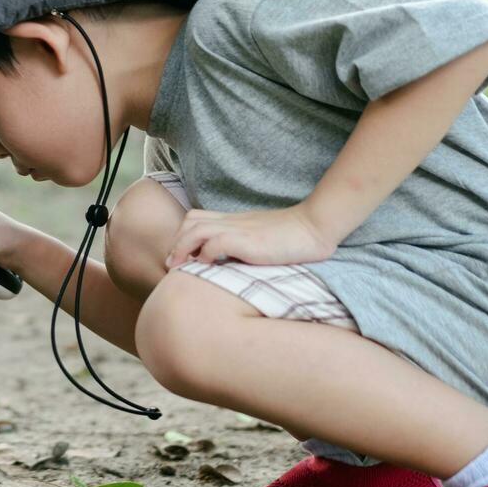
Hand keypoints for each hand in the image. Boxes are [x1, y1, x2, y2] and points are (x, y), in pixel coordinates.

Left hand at [163, 202, 335, 268]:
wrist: (314, 228)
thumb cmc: (293, 238)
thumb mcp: (261, 239)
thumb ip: (244, 245)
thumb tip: (228, 263)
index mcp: (234, 221)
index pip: (196, 218)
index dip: (183, 234)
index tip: (181, 257)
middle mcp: (232, 222)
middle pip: (190, 222)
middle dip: (176, 243)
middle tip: (173, 265)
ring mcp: (238, 229)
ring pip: (195, 230)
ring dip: (182, 249)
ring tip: (180, 268)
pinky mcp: (247, 240)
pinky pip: (215, 243)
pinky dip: (205, 255)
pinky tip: (208, 267)